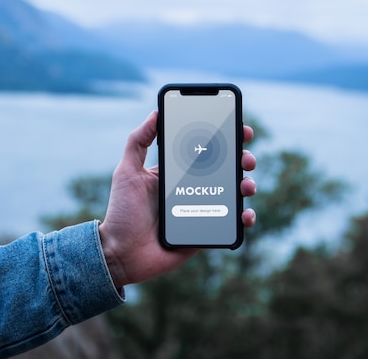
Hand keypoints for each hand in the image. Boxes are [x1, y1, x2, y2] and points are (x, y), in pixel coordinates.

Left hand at [98, 111, 255, 288]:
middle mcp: (193, 187)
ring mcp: (202, 208)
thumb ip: (138, 141)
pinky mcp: (206, 231)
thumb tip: (155, 112)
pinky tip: (245, 214)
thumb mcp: (127, 171)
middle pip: (226, 168)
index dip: (225, 137)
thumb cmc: (121, 211)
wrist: (121, 254)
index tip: (239, 127)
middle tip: (245, 157)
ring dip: (247, 185)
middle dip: (242, 158)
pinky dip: (245, 217)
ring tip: (246, 185)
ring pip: (233, 193)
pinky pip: (231, 223)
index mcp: (177, 170)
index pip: (205, 148)